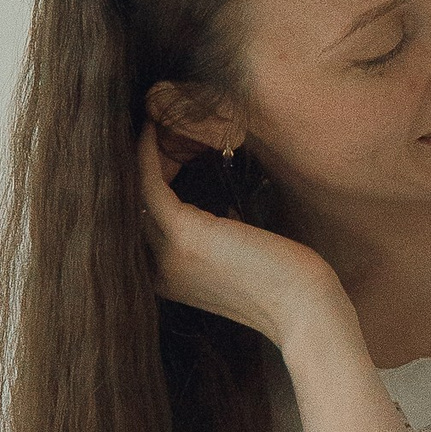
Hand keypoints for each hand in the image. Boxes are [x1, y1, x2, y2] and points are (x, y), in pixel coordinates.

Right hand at [137, 121, 345, 345]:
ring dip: (131, 154)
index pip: (138, 227)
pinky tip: (150, 128)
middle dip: (125, 167)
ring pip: (130, 194)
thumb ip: (220, 243)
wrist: (305, 310)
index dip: (137, 188)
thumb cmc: (285, 284)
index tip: (145, 155)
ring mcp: (166, 255)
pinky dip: (146, 153)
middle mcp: (156, 271)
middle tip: (132, 127)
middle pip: (127, 209)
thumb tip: (222, 213)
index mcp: (166, 280)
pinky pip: (149, 183)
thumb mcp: (240, 262)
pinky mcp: (185, 234)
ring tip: (140, 121)